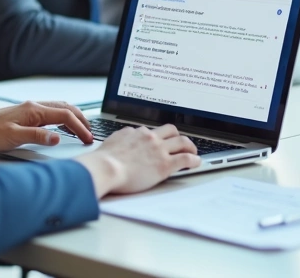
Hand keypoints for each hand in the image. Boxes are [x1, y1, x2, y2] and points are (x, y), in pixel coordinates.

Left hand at [0, 100, 92, 152]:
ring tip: (81, 131)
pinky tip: (63, 128)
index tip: (88, 140)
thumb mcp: (14, 138)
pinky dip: (63, 119)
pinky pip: (51, 113)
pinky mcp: (26, 114)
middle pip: (66, 109)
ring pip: (59, 109)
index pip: (65, 116)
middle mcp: (34, 106)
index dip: (80, 128)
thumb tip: (58, 138)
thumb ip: (37, 137)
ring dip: (73, 118)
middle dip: (81, 120)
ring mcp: (30, 109)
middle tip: (90, 135)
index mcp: (33, 110)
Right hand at [77, 124, 200, 196]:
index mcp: (136, 133)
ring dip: (190, 146)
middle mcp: (150, 137)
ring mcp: (159, 150)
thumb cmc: (103, 160)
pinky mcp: (165, 164)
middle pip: (171, 130)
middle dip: (178, 137)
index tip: (160, 141)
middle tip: (181, 143)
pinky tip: (196, 162)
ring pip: (182, 141)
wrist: (105, 167)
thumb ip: (122, 137)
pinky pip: (186, 159)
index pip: (151, 131)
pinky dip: (194, 159)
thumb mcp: (111, 140)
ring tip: (193, 152)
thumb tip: (126, 136)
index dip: (158, 137)